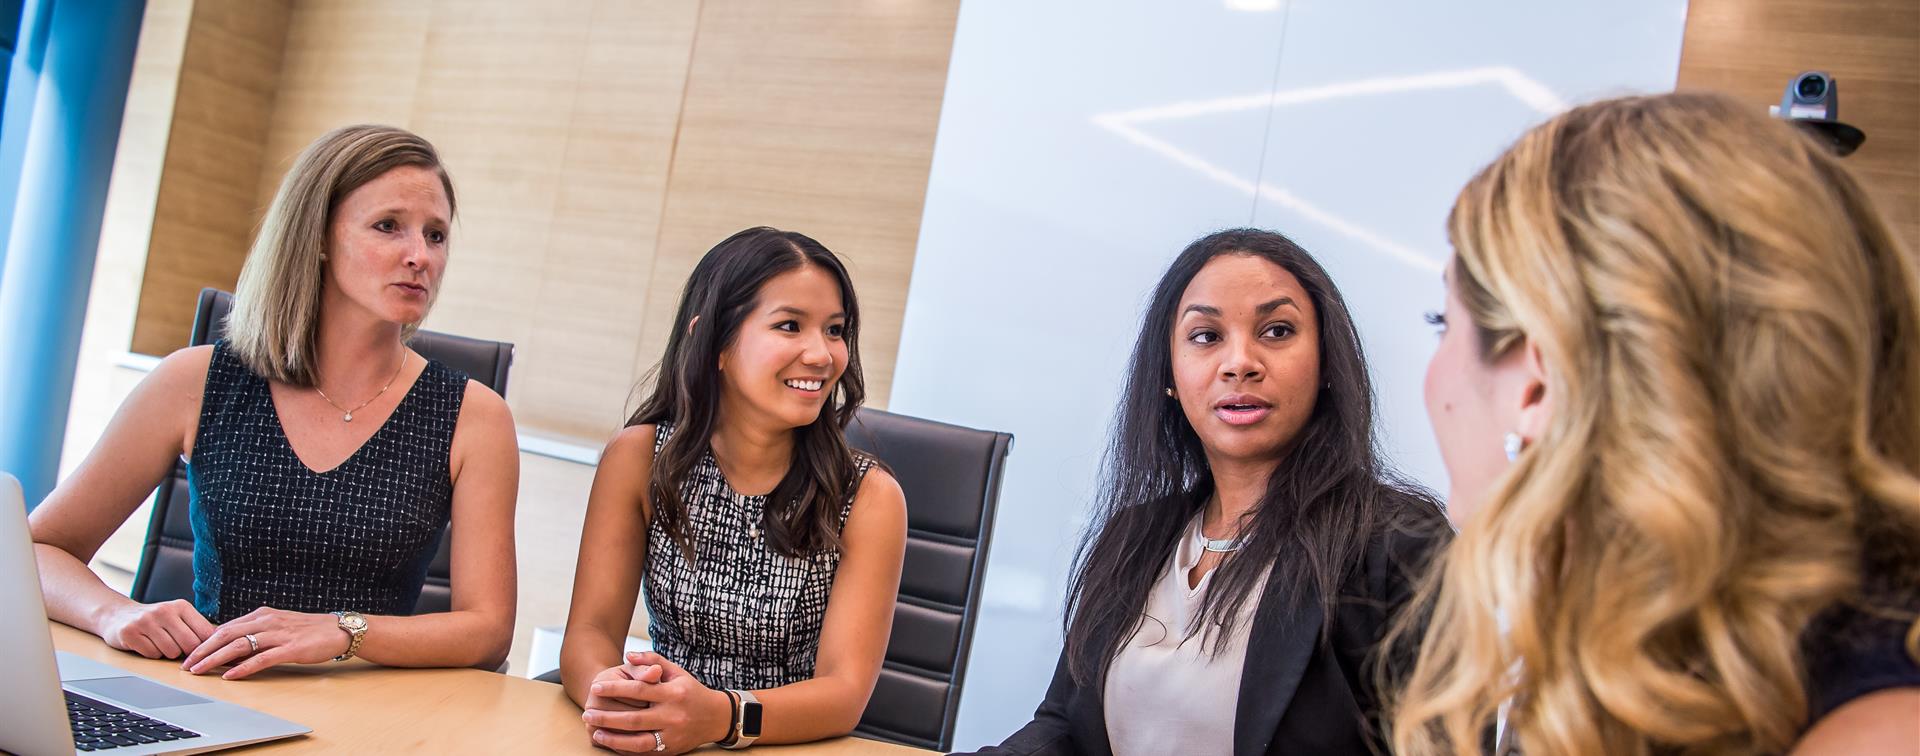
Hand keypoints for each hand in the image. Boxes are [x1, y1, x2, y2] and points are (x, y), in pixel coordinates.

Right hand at [98, 599, 215, 659]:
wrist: (118, 615)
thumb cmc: (155, 621)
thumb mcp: (178, 617)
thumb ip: (197, 628)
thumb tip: (224, 644)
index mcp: (181, 606)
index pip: (205, 633)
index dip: (206, 647)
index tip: (204, 653)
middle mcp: (164, 611)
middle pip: (190, 644)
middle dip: (186, 652)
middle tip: (176, 647)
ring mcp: (146, 621)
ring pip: (171, 652)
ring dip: (166, 653)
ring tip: (159, 642)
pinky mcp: (130, 633)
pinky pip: (151, 654)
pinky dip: (151, 654)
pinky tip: (145, 643)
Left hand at [180, 607, 352, 679]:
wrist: (339, 629)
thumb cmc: (309, 629)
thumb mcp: (279, 625)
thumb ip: (257, 632)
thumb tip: (232, 644)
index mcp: (262, 615)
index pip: (226, 626)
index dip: (205, 640)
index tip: (190, 653)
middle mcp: (267, 621)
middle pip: (226, 633)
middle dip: (202, 649)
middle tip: (186, 663)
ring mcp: (278, 634)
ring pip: (239, 645)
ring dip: (215, 659)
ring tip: (199, 670)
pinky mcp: (290, 649)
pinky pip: (261, 658)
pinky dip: (243, 667)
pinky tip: (230, 676)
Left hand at [582, 651, 733, 754]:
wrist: (716, 717)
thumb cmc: (691, 691)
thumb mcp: (676, 672)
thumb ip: (652, 661)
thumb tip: (628, 656)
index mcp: (673, 693)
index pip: (639, 689)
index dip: (615, 688)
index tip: (596, 687)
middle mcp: (673, 716)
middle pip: (633, 718)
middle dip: (607, 717)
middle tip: (587, 714)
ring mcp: (672, 735)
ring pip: (637, 741)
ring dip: (613, 738)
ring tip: (595, 732)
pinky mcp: (670, 750)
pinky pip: (643, 752)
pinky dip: (625, 749)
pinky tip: (611, 744)